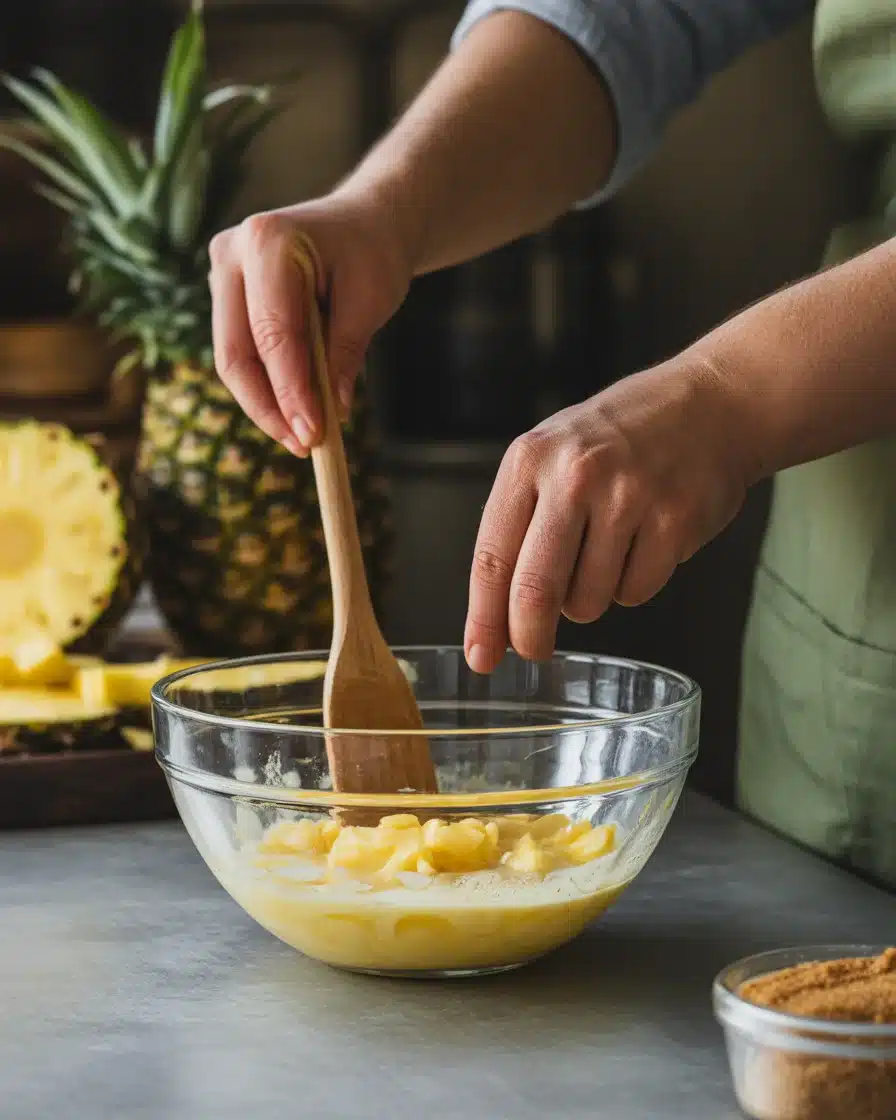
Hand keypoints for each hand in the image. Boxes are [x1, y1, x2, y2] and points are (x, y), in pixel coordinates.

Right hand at [208, 185, 413, 454]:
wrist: (363, 222)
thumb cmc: (372, 253)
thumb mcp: (372, 298)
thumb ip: (346, 352)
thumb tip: (332, 412)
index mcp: (267, 240)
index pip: (274, 333)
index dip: (291, 391)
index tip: (313, 435)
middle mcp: (231, 254)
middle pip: (236, 352)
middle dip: (269, 407)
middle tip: (305, 447)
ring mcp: (222, 275)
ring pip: (232, 360)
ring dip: (266, 405)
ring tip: (304, 438)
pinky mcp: (227, 297)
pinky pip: (240, 354)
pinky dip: (266, 388)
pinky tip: (294, 414)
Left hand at [464, 362, 752, 672]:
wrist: (708, 404)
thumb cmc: (617, 439)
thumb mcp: (551, 457)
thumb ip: (519, 525)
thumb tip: (496, 616)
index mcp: (530, 460)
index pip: (493, 556)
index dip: (484, 617)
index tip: (480, 656)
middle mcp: (576, 476)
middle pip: (536, 589)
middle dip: (530, 635)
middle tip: (534, 651)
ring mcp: (629, 498)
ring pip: (588, 600)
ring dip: (590, 598)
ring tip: (607, 550)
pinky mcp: (675, 521)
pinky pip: (636, 592)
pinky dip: (633, 584)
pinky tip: (643, 544)